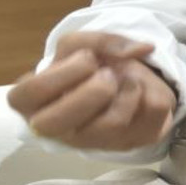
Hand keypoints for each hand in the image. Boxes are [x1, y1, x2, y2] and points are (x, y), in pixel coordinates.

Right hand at [7, 32, 175, 150]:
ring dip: (129, 87)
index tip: (87, 61)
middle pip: (65, 121)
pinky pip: (149, 117)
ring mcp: (91, 143)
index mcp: (31, 104)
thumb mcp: (77, 45)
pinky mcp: (128, 143)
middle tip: (108, 74)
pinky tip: (142, 90)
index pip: (34, 92)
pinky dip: (154, 90)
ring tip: (127, 78)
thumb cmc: (82, 68)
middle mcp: (56, 131)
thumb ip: (99, 40)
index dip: (67, 71)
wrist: (112, 86)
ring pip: (113, 123)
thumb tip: (140, 49)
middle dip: (95, 89)